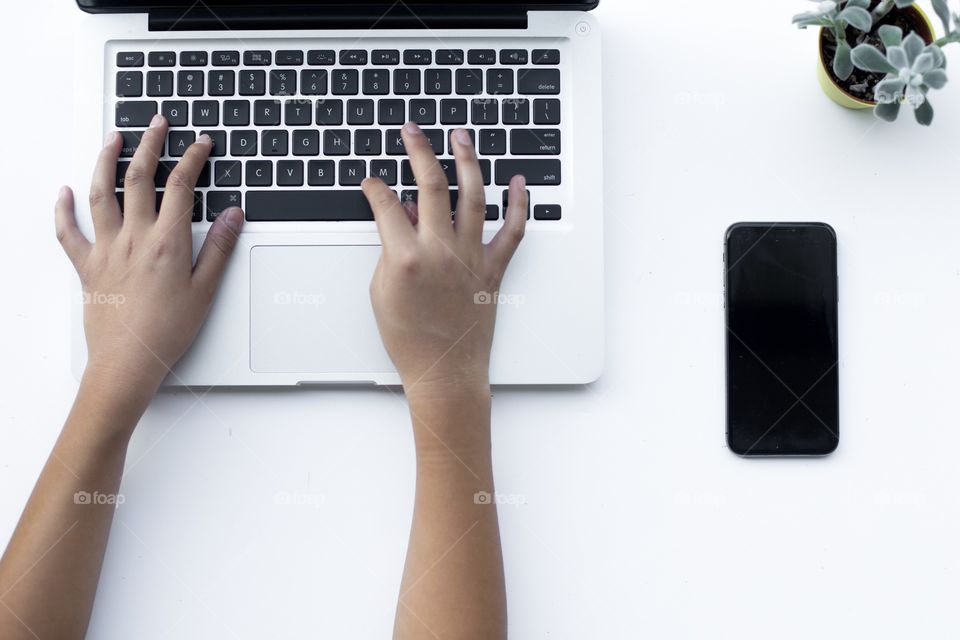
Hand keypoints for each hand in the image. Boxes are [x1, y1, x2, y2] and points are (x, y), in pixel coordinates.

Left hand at [55, 114, 243, 391]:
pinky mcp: (87, 266)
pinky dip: (63, 209)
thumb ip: (220, 248)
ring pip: (100, 192)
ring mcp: (106, 249)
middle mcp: (133, 238)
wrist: (127, 361)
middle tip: (157, 123)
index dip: (193, 159)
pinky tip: (63, 192)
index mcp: (167, 243)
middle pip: (139, 177)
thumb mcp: (205, 290)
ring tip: (113, 139)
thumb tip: (234, 215)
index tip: (202, 143)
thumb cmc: (167, 331)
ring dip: (106, 160)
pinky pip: (68, 232)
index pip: (182, 186)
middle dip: (150, 144)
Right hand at [362, 123, 526, 395]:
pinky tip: (518, 183)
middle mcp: (440, 252)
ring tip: (461, 137)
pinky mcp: (493, 269)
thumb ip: (390, 248)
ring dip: (468, 162)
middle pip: (432, 186)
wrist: (444, 370)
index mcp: (405, 258)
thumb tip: (404, 216)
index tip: (372, 180)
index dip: (375, 187)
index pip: (386, 205)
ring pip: (474, 197)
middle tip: (413, 131)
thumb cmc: (409, 339)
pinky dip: (519, 206)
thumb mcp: (382, 291)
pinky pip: (512, 231)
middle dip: (419, 151)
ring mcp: (470, 258)